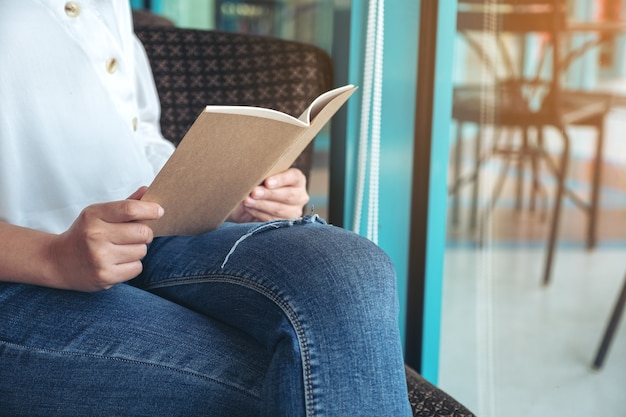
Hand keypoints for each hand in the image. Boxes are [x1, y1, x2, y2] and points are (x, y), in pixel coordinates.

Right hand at [47, 187, 163, 291]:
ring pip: (142, 251)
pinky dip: (132, 265)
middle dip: (144, 233)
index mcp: (94, 216)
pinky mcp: (105, 276)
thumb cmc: (84, 234)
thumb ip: (124, 204)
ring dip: (137, 250)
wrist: (57, 261)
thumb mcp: (98, 214)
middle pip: (143, 232)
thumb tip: (148, 190)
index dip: (150, 209)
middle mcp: (96, 236)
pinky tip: (118, 262)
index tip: (158, 211)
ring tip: (121, 249)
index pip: (130, 209)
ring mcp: (100, 258)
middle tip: (134, 235)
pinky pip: (137, 268)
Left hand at [227, 168, 309, 222]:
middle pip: (288, 195)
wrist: (255, 199)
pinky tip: (248, 208)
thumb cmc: (261, 182)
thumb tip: (252, 174)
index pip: (294, 177)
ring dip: (261, 205)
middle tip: (254, 192)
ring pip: (279, 209)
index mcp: (297, 180)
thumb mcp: (264, 176)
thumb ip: (263, 174)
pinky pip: (272, 219)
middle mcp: (300, 196)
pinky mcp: (284, 223)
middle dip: (269, 194)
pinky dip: (258, 213)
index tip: (267, 182)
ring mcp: (294, 211)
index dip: (281, 180)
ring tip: (247, 200)